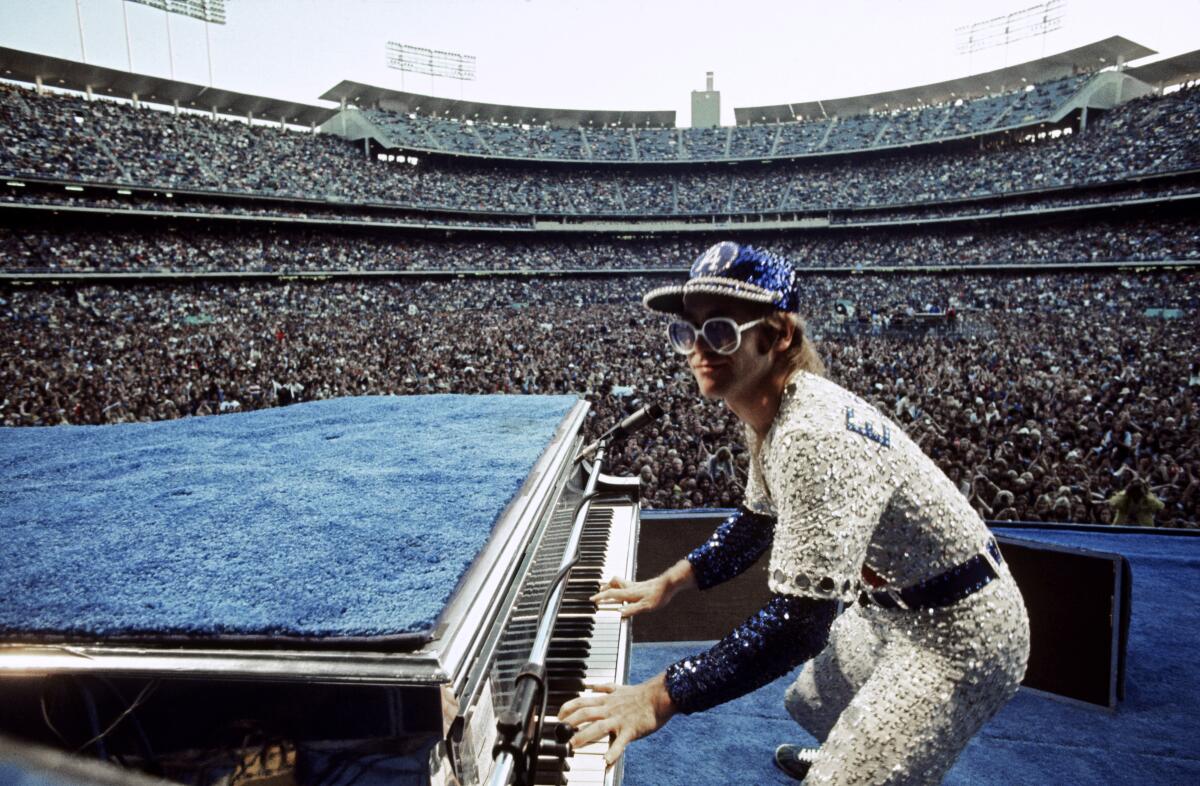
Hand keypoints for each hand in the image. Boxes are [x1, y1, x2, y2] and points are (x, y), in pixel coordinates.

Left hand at [559, 675, 676, 764]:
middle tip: (560, 733)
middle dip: (570, 723)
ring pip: (598, 727)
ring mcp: (619, 720)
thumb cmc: (640, 694)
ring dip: (584, 736)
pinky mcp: (631, 730)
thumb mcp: (618, 687)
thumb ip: (603, 687)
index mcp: (606, 700)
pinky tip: (606, 761)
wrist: (660, 695)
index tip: (559, 716)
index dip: (568, 708)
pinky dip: (613, 752)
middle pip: (585, 713)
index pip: (581, 701)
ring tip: (573, 745)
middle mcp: (609, 709)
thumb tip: (590, 685)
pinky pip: (620, 742)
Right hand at [590, 575, 675, 617]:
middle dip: (604, 587)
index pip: (611, 594)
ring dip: (611, 585)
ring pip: (619, 582)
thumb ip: (632, 609)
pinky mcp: (640, 585)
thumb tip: (619, 612)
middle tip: (599, 593)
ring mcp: (635, 585)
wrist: (669, 584)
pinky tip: (624, 592)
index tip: (592, 599)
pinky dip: (620, 587)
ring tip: (607, 591)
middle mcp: (630, 587)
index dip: (601, 597)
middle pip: (613, 583)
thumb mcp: (646, 606)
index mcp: (630, 593)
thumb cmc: (659, 595)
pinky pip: (625, 584)